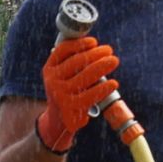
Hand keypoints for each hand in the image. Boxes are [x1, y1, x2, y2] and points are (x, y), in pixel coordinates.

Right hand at [36, 37, 119, 153]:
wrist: (58, 120)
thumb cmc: (67, 92)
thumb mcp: (63, 76)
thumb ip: (73, 61)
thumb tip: (95, 45)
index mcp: (49, 69)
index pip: (63, 50)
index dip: (79, 43)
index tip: (94, 42)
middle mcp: (51, 80)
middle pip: (76, 62)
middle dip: (95, 54)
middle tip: (109, 50)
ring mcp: (60, 94)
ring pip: (85, 76)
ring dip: (102, 66)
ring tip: (114, 61)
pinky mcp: (70, 108)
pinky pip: (91, 95)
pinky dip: (104, 88)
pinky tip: (113, 83)